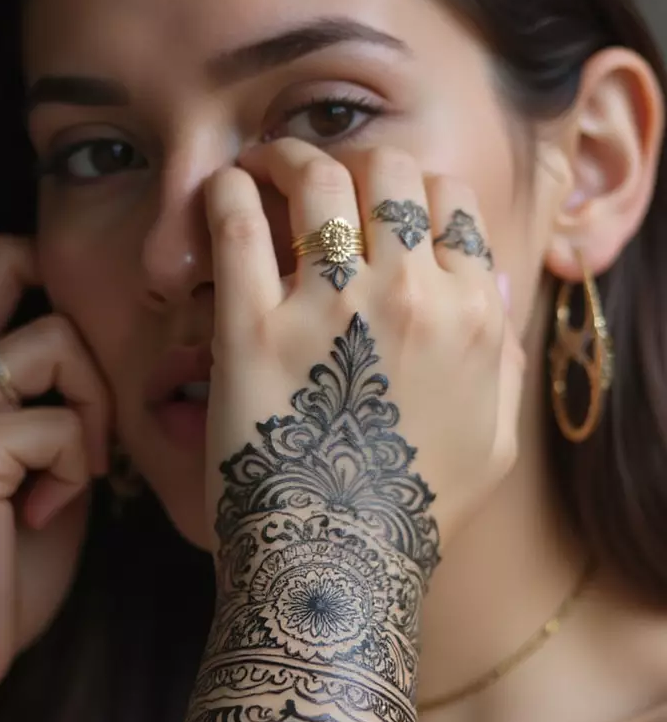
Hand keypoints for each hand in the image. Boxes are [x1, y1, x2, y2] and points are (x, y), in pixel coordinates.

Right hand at [0, 237, 109, 707]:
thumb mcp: (31, 467)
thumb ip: (48, 404)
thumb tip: (103, 360)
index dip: (57, 271)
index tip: (95, 342)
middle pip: (45, 300)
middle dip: (93, 370)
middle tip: (93, 445)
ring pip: (58, 346)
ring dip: (92, 417)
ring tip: (73, 480)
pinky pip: (61, 423)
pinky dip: (77, 468)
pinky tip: (46, 513)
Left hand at [204, 139, 523, 554]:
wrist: (340, 565)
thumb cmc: (416, 510)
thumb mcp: (494, 440)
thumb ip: (501, 358)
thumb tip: (490, 295)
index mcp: (469, 316)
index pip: (449, 201)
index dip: (413, 188)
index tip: (380, 202)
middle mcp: (407, 296)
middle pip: (389, 169)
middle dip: (356, 160)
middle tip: (321, 177)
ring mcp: (328, 309)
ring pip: (317, 178)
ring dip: (287, 156)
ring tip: (264, 164)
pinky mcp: (251, 330)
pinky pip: (235, 225)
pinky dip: (225, 191)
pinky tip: (221, 189)